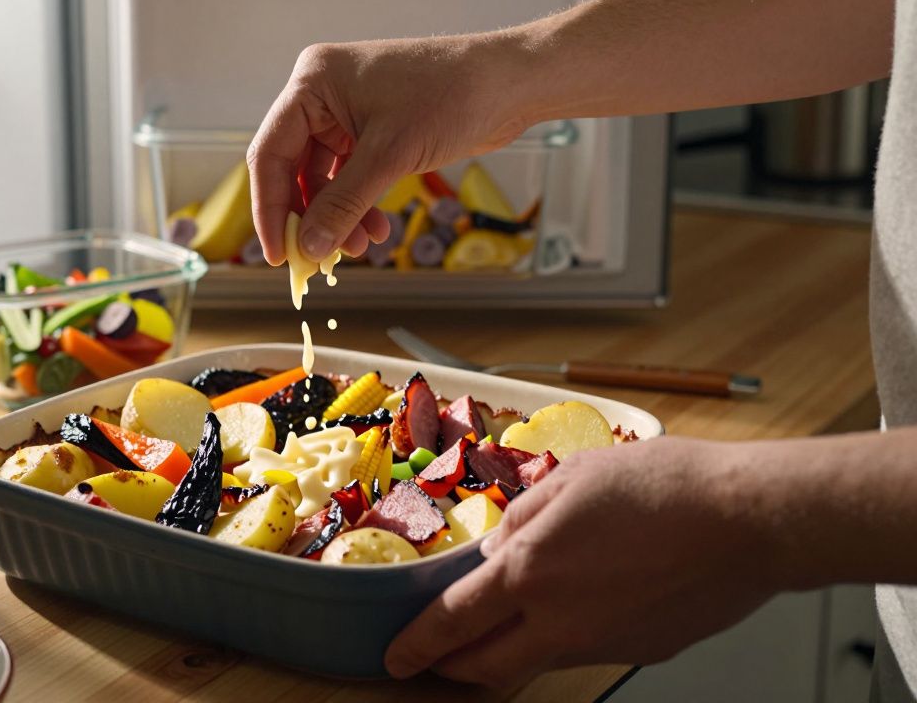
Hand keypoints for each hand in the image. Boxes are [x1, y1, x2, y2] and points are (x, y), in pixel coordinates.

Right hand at [246, 35, 534, 264]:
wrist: (510, 83)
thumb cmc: (453, 94)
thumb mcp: (390, 156)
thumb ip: (344, 204)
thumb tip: (310, 247)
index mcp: (314, 82)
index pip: (270, 153)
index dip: (270, 208)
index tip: (276, 253)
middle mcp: (324, 94)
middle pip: (293, 168)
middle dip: (309, 217)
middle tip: (315, 260)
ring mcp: (348, 113)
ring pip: (324, 178)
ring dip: (337, 217)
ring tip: (359, 246)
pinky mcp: (373, 130)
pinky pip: (350, 177)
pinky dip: (358, 206)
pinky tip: (376, 229)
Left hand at [383, 437, 783, 686]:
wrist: (748, 520)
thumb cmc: (666, 486)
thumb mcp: (574, 478)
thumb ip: (524, 517)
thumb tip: (497, 548)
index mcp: (531, 571)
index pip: (453, 620)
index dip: (417, 643)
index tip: (396, 655)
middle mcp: (559, 619)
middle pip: (485, 665)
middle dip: (450, 666)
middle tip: (433, 657)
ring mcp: (601, 643)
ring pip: (534, 662)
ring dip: (506, 653)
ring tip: (502, 627)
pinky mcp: (639, 650)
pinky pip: (583, 652)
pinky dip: (561, 639)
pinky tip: (577, 606)